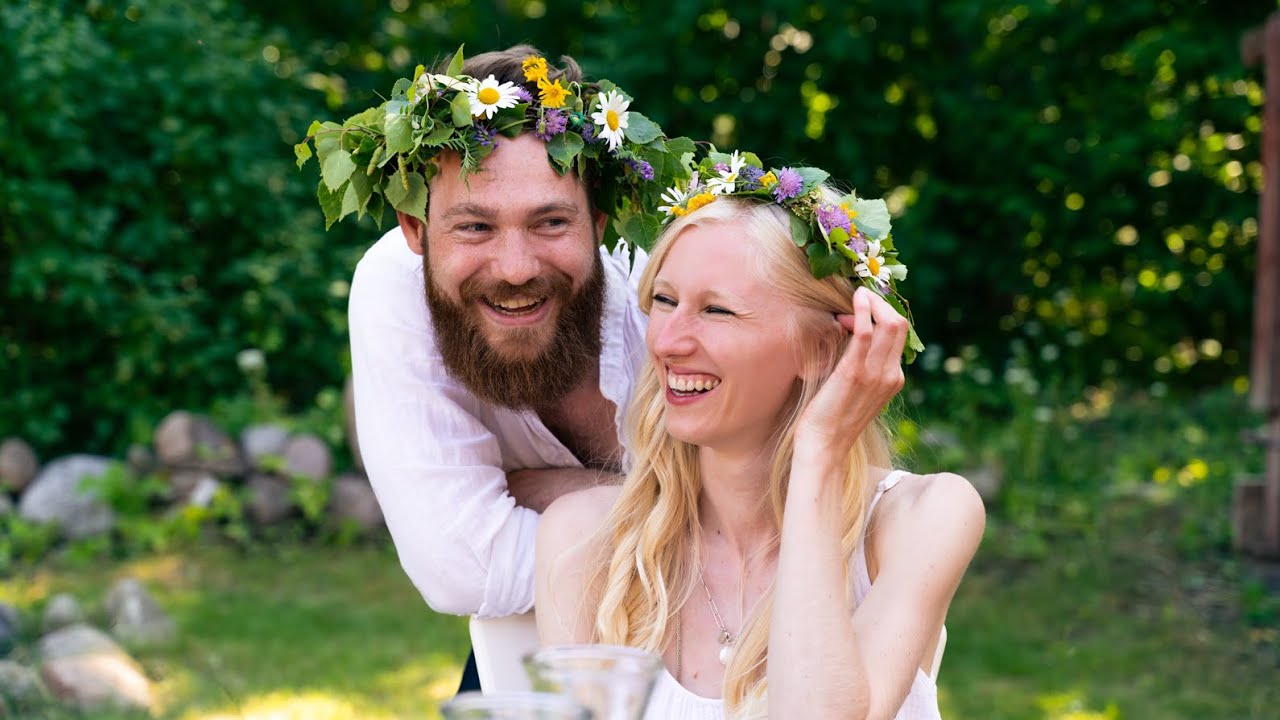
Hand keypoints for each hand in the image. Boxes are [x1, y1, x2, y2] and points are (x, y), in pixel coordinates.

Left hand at [794, 287, 906, 457]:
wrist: (824, 446)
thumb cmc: (832, 418)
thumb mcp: (856, 389)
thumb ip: (860, 365)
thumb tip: (849, 334)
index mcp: (894, 378)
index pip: (899, 335)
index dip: (881, 315)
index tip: (856, 312)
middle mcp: (891, 375)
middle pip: (900, 325)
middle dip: (881, 303)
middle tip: (859, 296)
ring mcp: (876, 374)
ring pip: (890, 324)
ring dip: (872, 303)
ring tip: (857, 294)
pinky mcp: (855, 373)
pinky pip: (866, 333)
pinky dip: (863, 311)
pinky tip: (857, 299)